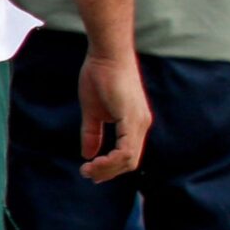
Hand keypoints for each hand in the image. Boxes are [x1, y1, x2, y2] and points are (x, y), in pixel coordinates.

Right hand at [77, 51, 150, 182]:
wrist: (106, 55)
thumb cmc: (100, 77)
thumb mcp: (93, 112)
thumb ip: (92, 133)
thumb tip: (88, 155)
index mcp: (135, 124)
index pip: (128, 156)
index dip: (110, 168)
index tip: (89, 171)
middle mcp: (142, 125)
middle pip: (130, 162)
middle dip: (108, 173)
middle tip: (87, 174)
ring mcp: (139, 121)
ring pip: (129, 159)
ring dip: (107, 169)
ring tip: (88, 170)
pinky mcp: (132, 117)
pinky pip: (126, 149)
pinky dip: (111, 160)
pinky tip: (94, 161)